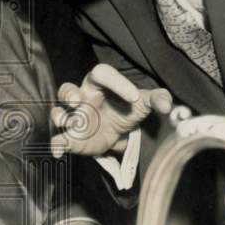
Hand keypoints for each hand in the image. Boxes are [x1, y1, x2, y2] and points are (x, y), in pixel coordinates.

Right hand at [49, 64, 171, 157]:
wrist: (120, 132)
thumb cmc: (128, 109)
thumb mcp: (144, 103)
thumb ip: (157, 99)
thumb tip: (167, 106)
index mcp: (99, 84)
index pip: (102, 73)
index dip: (117, 82)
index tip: (134, 97)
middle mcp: (82, 97)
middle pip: (67, 89)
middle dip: (69, 94)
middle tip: (78, 101)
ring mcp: (74, 118)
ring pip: (58, 112)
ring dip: (59, 117)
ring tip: (67, 123)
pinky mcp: (71, 138)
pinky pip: (58, 139)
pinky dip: (56, 145)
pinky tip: (59, 150)